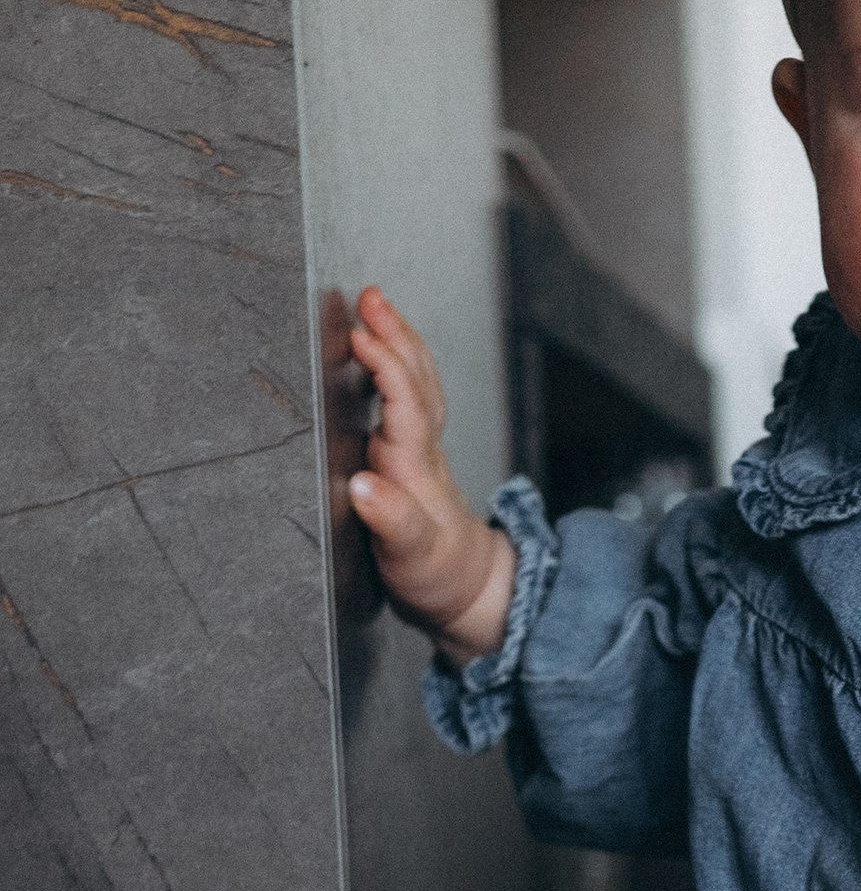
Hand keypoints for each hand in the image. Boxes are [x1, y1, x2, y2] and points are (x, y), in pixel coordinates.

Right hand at [346, 286, 515, 655]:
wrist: (468, 593)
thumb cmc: (437, 576)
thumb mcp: (412, 557)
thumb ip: (392, 522)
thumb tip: (364, 488)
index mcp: (414, 468)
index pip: (404, 406)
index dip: (387, 369)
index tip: (363, 336)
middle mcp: (420, 452)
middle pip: (415, 382)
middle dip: (395, 335)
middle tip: (371, 296)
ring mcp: (420, 452)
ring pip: (416, 385)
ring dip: (400, 342)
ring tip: (377, 307)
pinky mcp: (414, 459)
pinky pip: (410, 399)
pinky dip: (399, 368)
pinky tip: (384, 353)